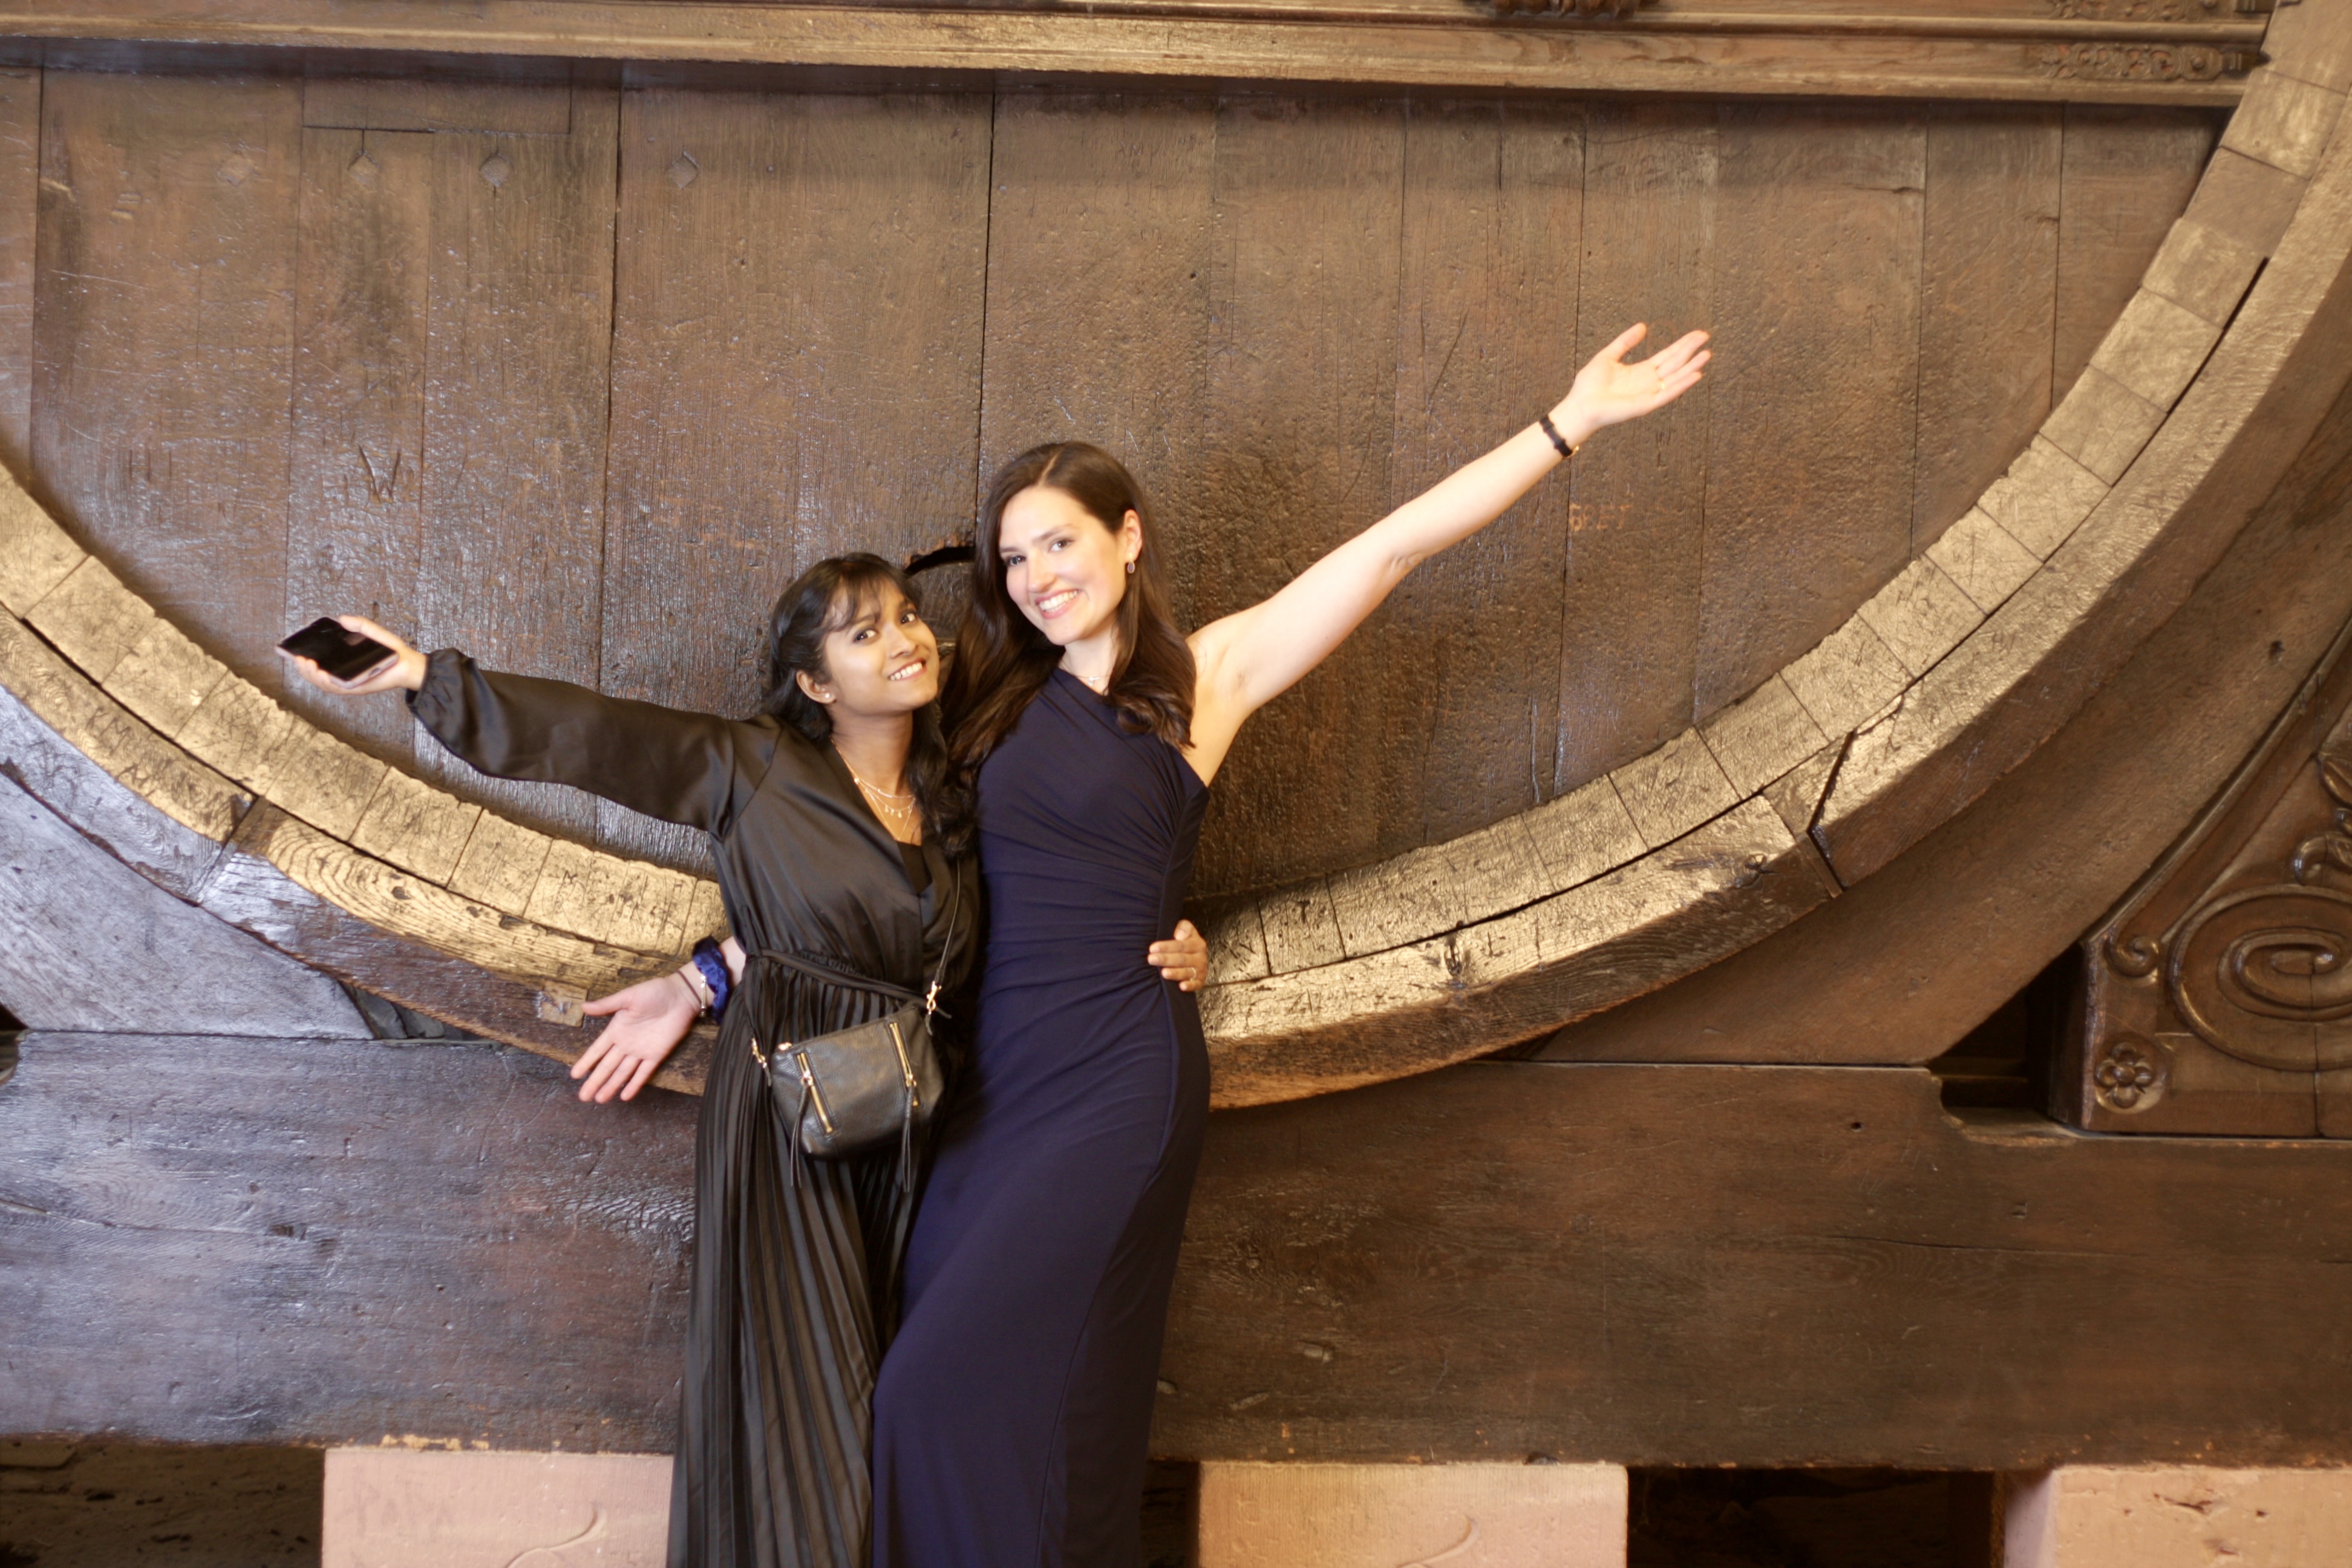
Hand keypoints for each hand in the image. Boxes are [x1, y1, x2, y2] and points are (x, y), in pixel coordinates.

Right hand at [279, 613, 428, 695]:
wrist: (408, 662)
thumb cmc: (390, 649)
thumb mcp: (372, 632)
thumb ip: (357, 624)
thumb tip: (341, 619)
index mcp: (342, 662)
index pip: (318, 662)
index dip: (303, 659)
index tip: (293, 651)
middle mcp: (342, 673)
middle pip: (316, 675)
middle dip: (303, 668)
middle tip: (298, 658)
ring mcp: (349, 681)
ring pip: (324, 683)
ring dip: (312, 675)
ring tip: (306, 665)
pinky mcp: (357, 687)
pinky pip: (338, 688)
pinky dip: (328, 682)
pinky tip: (322, 674)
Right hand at [573, 971, 700, 1102]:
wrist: (680, 996)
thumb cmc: (654, 992)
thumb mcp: (628, 996)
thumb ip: (607, 1005)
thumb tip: (583, 1007)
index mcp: (617, 1029)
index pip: (597, 1050)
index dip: (586, 1062)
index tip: (574, 1075)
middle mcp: (626, 1043)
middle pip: (607, 1066)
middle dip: (595, 1081)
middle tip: (583, 1097)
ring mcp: (641, 1051)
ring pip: (623, 1073)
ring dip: (611, 1086)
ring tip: (600, 1100)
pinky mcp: (656, 1055)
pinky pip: (644, 1073)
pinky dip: (634, 1084)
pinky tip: (625, 1096)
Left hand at [1148, 918, 1211, 992]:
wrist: (1196, 955)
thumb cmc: (1186, 942)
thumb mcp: (1186, 929)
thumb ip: (1184, 927)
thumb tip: (1179, 935)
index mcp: (1197, 944)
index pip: (1180, 945)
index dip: (1166, 947)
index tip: (1153, 948)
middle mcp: (1200, 958)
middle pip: (1181, 959)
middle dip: (1166, 959)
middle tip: (1152, 959)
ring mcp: (1200, 970)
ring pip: (1187, 972)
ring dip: (1175, 973)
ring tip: (1164, 973)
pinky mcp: (1199, 981)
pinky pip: (1195, 985)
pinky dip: (1189, 986)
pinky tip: (1181, 986)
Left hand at [1552, 322, 1709, 443]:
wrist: (1580, 406)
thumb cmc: (1589, 386)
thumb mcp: (1608, 356)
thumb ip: (1625, 342)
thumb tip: (1643, 326)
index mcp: (1641, 371)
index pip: (1667, 355)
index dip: (1682, 344)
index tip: (1697, 334)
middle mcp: (1648, 382)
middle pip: (1675, 364)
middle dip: (1690, 350)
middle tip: (1706, 337)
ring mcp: (1649, 394)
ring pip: (1676, 378)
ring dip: (1692, 366)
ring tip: (1707, 354)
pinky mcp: (1646, 405)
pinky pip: (1668, 394)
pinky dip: (1682, 385)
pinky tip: (1695, 375)